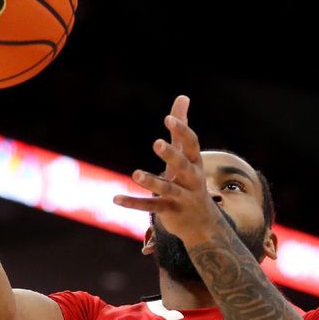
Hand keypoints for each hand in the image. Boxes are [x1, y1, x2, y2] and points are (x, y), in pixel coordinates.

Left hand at [113, 95, 221, 244]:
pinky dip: (134, 204)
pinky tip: (115, 199)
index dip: (182, 131)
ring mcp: (182, 197)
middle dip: (171, 155)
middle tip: (156, 143)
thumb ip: (181, 129)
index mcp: (195, 163)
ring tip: (136, 174)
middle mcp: (192, 180)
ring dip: (152, 182)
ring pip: (167, 189)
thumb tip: (182, 96)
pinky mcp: (170, 212)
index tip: (168, 119)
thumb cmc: (191, 181)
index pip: (192, 145)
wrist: (202, 222)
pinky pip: (151, 208)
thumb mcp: (187, 155)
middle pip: (183, 166)